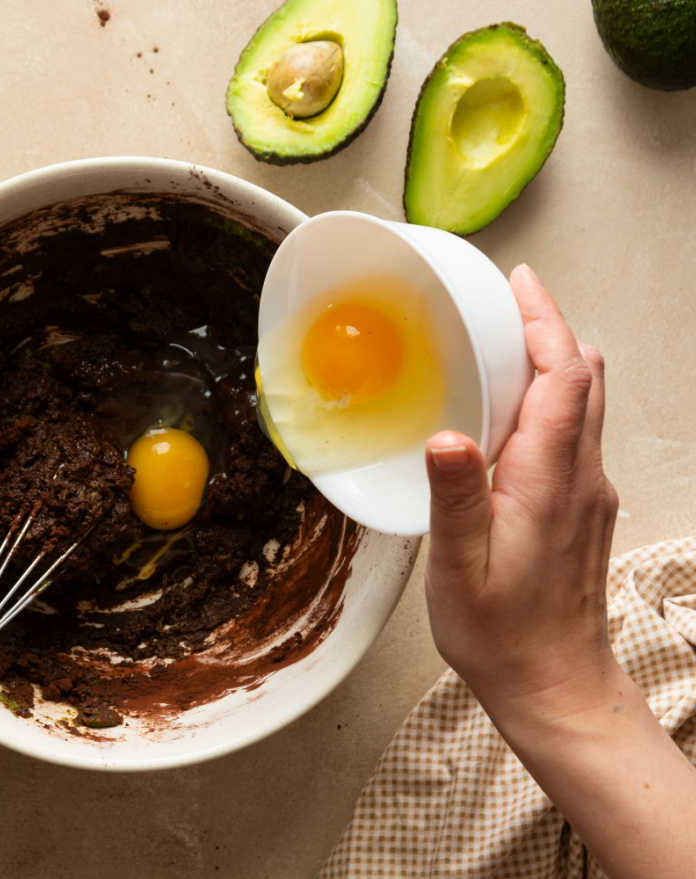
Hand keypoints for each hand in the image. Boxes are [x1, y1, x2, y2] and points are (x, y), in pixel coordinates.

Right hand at [423, 264, 618, 718]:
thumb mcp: (460, 571)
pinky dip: (548, 400)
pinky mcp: (581, 509)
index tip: (519, 284)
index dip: (544, 322)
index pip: (564, 379)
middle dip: (548, 328)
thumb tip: (444, 436)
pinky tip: (506, 411)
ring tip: (500, 342)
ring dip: (550, 362)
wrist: (554, 686)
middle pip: (583, 378)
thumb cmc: (504, 636)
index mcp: (550, 482)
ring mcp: (588, 493)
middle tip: (504, 300)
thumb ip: (454, 499)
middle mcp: (580, 479)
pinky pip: (574, 433)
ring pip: (584, 403)